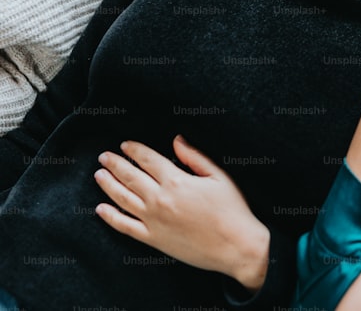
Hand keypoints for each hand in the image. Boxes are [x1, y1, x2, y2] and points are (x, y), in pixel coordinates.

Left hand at [94, 135, 270, 291]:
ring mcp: (154, 220)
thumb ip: (195, 157)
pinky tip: (101, 209)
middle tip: (104, 157)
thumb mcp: (219, 176)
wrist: (236, 246)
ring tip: (99, 175)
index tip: (125, 145)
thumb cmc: (232, 210)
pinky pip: (125, 226)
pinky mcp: (153, 238)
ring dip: (108, 185)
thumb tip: (177, 141)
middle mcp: (160, 199)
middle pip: (130, 176)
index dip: (135, 150)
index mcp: (177, 181)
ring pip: (122, 198)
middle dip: (115, 164)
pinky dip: (110, 217)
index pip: (148, 160)